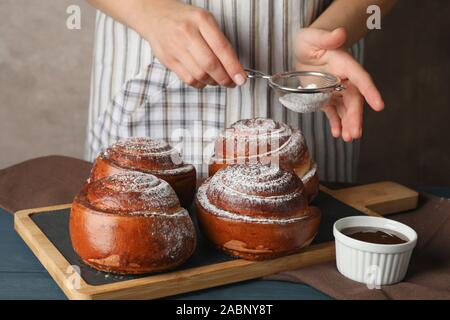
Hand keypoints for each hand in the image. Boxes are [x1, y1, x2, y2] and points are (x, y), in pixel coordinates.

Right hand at [140, 0, 245, 88]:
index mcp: (201, 19)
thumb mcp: (205, 20)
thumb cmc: (185, 20)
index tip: (241, 78)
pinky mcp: (168, 60)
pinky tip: (204, 79)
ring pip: (200, 74)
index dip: (233, 67)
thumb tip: (234, 67)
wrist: (155, 16)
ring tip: (218, 80)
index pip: (221, 48)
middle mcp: (187, 32)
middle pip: (210, 64)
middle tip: (231, 83)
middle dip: (224, 78)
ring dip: (213, 82)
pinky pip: (188, 79)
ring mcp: (175, 47)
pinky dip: (200, 83)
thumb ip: (219, 41)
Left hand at [294, 27, 383, 141]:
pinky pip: (332, 112)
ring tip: (348, 138)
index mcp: (345, 64)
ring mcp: (335, 89)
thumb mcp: (314, 37)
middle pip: (353, 100)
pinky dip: (335, 123)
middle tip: (355, 133)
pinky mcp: (325, 97)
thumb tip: (340, 33)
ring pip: (345, 109)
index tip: (379, 106)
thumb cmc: (309, 41)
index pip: (361, 79)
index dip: (370, 92)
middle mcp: (344, 79)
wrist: (302, 50)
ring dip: (347, 124)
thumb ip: (327, 37)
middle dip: (355, 117)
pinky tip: (337, 133)